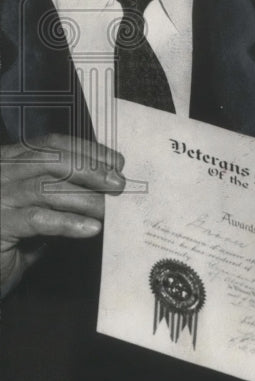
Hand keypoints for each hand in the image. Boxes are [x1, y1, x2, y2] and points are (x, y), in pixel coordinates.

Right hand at [0, 135, 124, 295]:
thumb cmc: (14, 236)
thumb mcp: (39, 204)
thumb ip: (62, 189)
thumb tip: (107, 182)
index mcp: (9, 160)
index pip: (53, 145)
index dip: (88, 151)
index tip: (117, 163)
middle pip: (51, 161)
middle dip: (91, 170)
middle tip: (118, 185)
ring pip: (46, 188)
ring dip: (84, 198)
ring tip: (108, 210)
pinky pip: (38, 219)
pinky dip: (69, 222)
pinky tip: (90, 228)